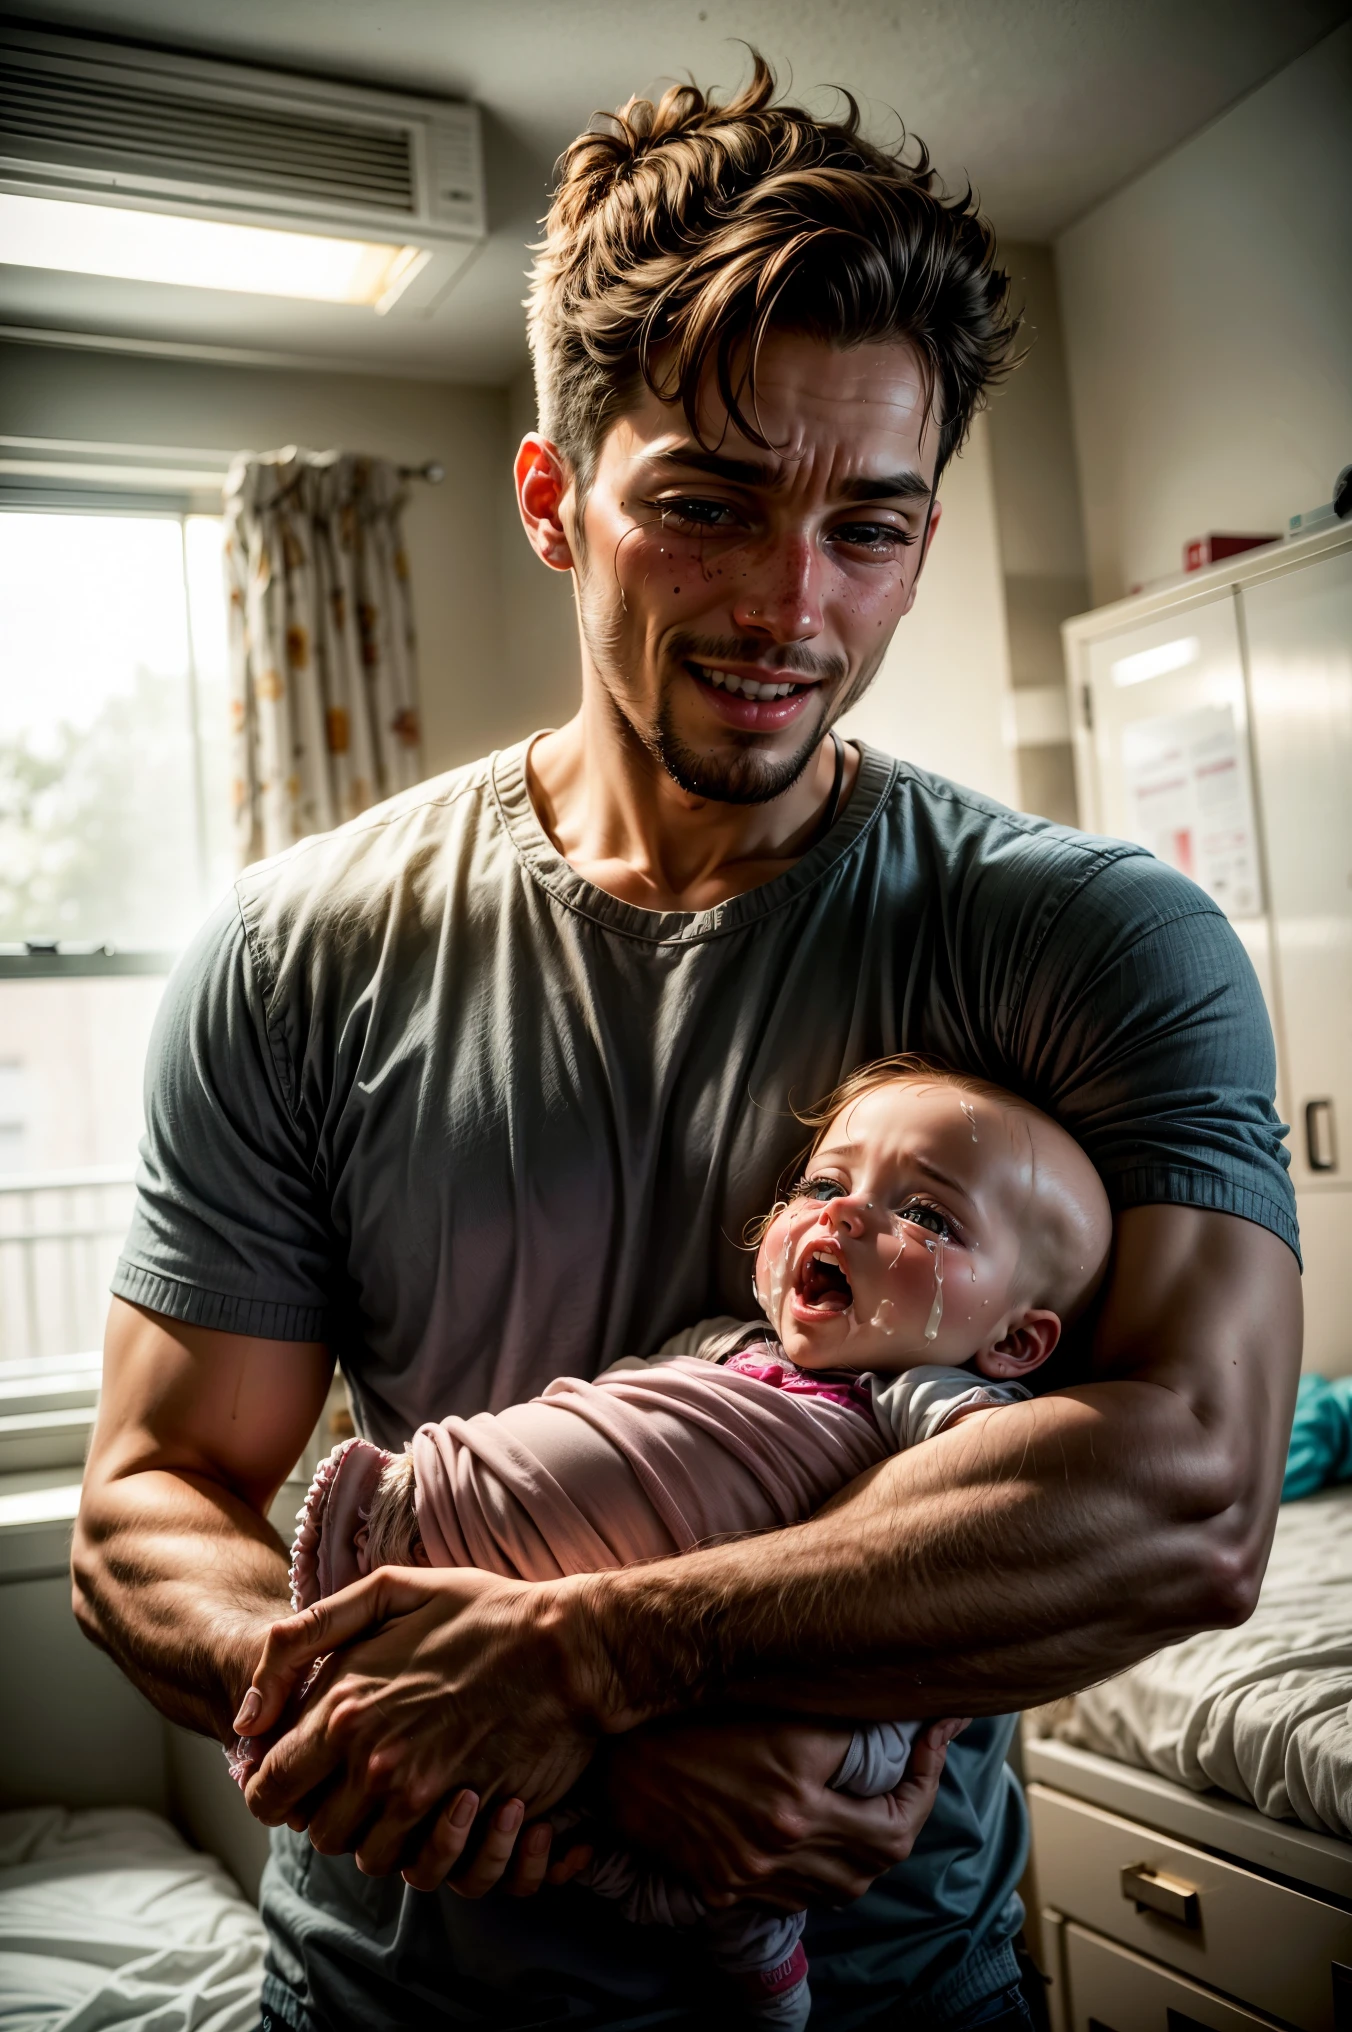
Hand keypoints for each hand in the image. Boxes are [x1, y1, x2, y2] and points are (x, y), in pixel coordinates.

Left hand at [233, 1566, 613, 1889]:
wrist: (568, 1646)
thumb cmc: (480, 1611)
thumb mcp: (387, 1592)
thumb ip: (303, 1639)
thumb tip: (247, 1710)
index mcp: (343, 1707)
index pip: (266, 1789)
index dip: (271, 1787)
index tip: (296, 1771)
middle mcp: (373, 1761)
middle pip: (314, 1832)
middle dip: (324, 1812)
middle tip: (354, 1778)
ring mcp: (422, 1796)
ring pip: (366, 1856)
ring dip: (375, 1834)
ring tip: (400, 1790)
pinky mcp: (466, 1819)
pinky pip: (420, 1868)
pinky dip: (423, 1851)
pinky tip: (437, 1810)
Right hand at [603, 1714, 964, 1910]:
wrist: (608, 1749)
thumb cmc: (690, 1710)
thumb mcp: (774, 1706)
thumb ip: (842, 1726)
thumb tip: (906, 1720)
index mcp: (797, 1794)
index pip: (899, 1812)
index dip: (928, 1775)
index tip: (939, 1734)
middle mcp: (779, 1844)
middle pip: (880, 1858)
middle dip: (906, 1815)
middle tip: (913, 1770)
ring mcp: (749, 1873)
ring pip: (844, 1888)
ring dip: (868, 1852)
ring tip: (869, 1805)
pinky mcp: (721, 1887)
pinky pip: (795, 1896)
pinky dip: (819, 1872)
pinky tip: (816, 1835)